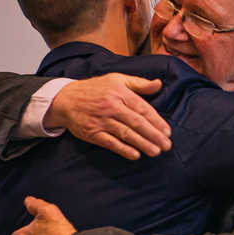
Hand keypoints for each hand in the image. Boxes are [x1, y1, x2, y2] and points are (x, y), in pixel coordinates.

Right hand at [44, 74, 171, 159]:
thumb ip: (139, 83)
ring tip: (156, 152)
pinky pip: (110, 142)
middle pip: (136, 122)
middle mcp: (111, 106)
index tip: (168, 132)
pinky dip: (123, 149)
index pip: (142, 108)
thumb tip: (159, 84)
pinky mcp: (92, 133)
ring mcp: (101, 121)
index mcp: (120, 93)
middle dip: (153, 135)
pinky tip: (135, 155)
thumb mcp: (116, 79)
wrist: (65, 99)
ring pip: (125, 134)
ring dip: (142, 144)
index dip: (156, 121)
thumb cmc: (95, 89)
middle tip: (166, 145)